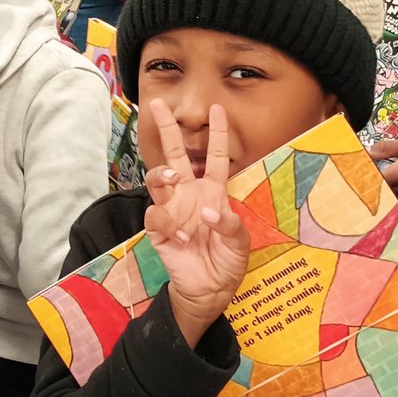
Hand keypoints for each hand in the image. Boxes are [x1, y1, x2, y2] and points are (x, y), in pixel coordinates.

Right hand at [144, 100, 248, 346]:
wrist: (210, 291)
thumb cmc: (227, 262)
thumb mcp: (240, 243)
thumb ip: (230, 224)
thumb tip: (209, 212)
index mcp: (212, 192)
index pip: (216, 156)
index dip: (216, 133)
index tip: (217, 109)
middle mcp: (189, 195)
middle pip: (174, 155)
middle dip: (167, 130)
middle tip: (158, 106)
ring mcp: (172, 210)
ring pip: (157, 179)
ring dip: (162, 174)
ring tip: (171, 177)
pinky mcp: (159, 230)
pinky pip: (156, 216)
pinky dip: (169, 223)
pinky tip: (184, 236)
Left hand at [367, 135, 397, 211]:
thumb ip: (389, 147)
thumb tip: (369, 151)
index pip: (371, 182)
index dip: (362, 181)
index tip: (354, 179)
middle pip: (379, 198)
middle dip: (371, 194)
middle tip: (360, 191)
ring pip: (392, 207)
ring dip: (384, 203)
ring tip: (377, 199)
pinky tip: (397, 204)